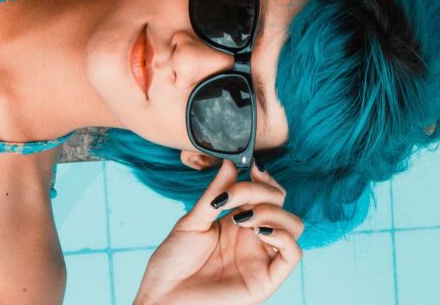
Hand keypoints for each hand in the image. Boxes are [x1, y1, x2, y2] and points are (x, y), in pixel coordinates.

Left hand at [133, 159, 303, 304]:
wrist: (162, 298)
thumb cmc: (173, 261)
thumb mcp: (193, 220)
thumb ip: (215, 193)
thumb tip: (231, 162)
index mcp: (237, 221)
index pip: (265, 192)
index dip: (264, 177)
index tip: (252, 166)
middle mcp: (253, 236)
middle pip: (280, 203)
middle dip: (261, 190)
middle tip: (234, 196)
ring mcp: (261, 257)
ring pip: (293, 224)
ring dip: (272, 211)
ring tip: (242, 217)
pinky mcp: (266, 280)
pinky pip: (293, 254)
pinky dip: (282, 235)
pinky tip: (256, 230)